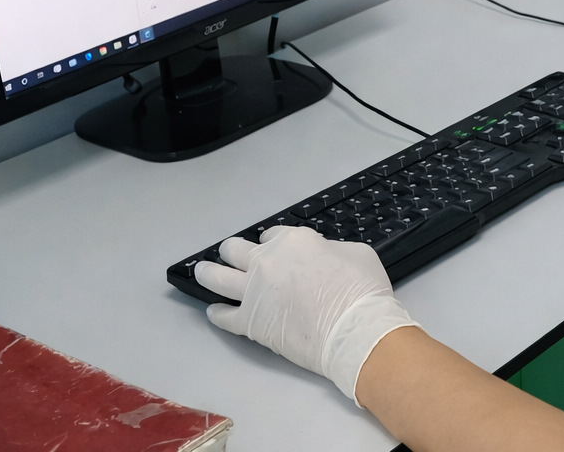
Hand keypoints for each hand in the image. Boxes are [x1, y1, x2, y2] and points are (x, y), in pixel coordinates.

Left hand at [195, 225, 418, 403]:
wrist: (353, 330)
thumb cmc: (362, 290)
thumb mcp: (355, 252)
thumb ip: (328, 250)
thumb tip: (320, 257)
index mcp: (293, 240)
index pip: (273, 234)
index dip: (274, 241)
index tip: (276, 248)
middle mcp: (266, 261)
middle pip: (236, 250)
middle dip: (234, 250)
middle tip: (233, 255)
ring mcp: (253, 292)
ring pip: (216, 277)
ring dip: (207, 272)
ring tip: (202, 272)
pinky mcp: (249, 322)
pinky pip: (223, 316)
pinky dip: (217, 313)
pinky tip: (213, 311)